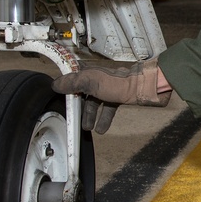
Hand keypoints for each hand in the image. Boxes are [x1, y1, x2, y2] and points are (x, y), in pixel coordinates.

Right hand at [52, 58, 171, 132]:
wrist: (144, 88)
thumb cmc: (120, 83)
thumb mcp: (91, 83)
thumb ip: (72, 83)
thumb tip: (56, 84)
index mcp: (89, 73)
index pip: (72, 80)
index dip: (66, 90)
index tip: (60, 100)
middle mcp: (98, 79)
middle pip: (83, 94)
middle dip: (79, 108)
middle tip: (75, 120)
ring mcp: (108, 88)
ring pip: (95, 103)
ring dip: (91, 116)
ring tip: (88, 128)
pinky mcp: (118, 96)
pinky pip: (108, 108)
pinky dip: (104, 118)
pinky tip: (101, 128)